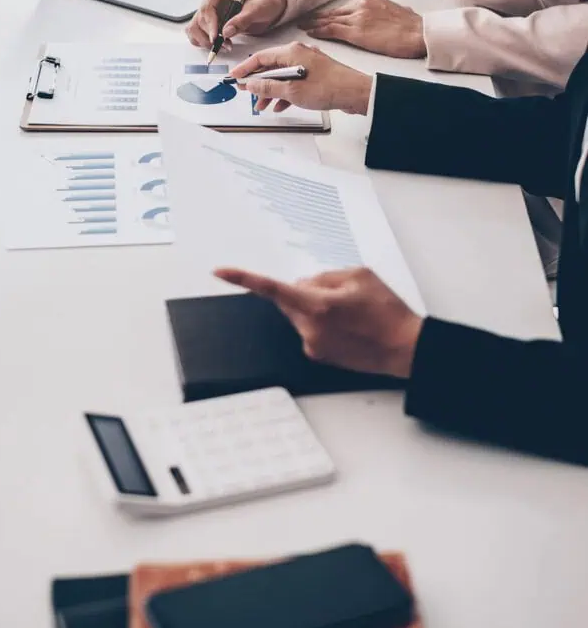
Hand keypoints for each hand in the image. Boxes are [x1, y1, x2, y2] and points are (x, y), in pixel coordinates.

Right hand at [186, 0, 286, 49]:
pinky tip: (219, 44)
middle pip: (199, 20)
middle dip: (211, 36)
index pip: (207, 7)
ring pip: (195, 28)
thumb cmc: (262, 2)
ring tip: (225, 45)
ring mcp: (207, 10)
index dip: (210, 24)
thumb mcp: (256, 9)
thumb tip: (226, 32)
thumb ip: (241, 20)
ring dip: (206, 41)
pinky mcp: (207, 22)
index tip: (216, 38)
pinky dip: (204, 42)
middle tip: (226, 45)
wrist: (266, 7)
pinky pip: (197, 34)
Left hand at [214, 267, 422, 379]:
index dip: (243, 278)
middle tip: (338, 292)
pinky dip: (322, 324)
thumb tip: (306, 283)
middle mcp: (310, 328)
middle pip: (289, 300)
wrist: (405, 349)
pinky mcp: (319, 355)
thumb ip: (325, 276)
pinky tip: (349, 327)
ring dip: (315, 308)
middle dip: (304, 291)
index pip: (272, 288)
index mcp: (317, 305)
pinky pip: (310, 331)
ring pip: (300, 315)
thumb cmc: (388, 312)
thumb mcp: (359, 276)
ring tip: (351, 313)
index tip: (220, 272)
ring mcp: (313, 345)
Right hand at [227, 42, 371, 113]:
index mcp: (291, 52)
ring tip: (263, 105)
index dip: (245, 68)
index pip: (260, 57)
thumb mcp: (292, 90)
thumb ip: (269, 86)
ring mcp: (308, 64)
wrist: (356, 93)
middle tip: (249, 95)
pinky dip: (285, 93)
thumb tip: (252, 84)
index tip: (235, 78)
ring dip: (271, 91)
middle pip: (270, 67)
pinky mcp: (315, 74)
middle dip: (258, 83)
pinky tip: (281, 106)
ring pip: (282, 77)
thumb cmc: (329, 87)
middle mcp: (299, 54)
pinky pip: (293, 82)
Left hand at [300, 0, 426, 58]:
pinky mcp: (356, 31)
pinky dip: (320, 31)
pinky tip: (311, 33)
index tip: (321, 16)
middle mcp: (362, 5)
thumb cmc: (413, 28)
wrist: (419, 34)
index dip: (332, 13)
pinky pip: (332, 30)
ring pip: (330, 20)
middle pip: (335, 12)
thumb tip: (387, 17)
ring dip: (314, 24)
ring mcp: (358, 17)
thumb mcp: (399, 12)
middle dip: (318, 17)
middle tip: (304, 19)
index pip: (346, 8)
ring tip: (303, 26)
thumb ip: (387, 12)